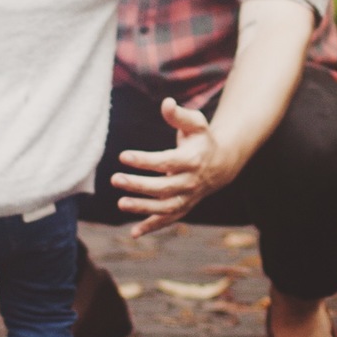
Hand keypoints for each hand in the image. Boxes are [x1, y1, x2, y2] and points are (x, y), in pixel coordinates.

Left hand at [109, 97, 244, 236]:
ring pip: (165, 208)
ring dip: (143, 208)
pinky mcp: (184, 207)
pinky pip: (168, 220)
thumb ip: (179, 115)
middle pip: (164, 188)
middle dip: (139, 185)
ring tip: (120, 203)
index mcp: (193, 160)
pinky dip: (152, 227)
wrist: (222, 163)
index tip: (123, 156)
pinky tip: (134, 233)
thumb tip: (166, 103)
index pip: (166, 162)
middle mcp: (191, 182)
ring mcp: (188, 197)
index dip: (145, 160)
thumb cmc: (202, 139)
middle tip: (115, 179)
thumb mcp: (195, 123)